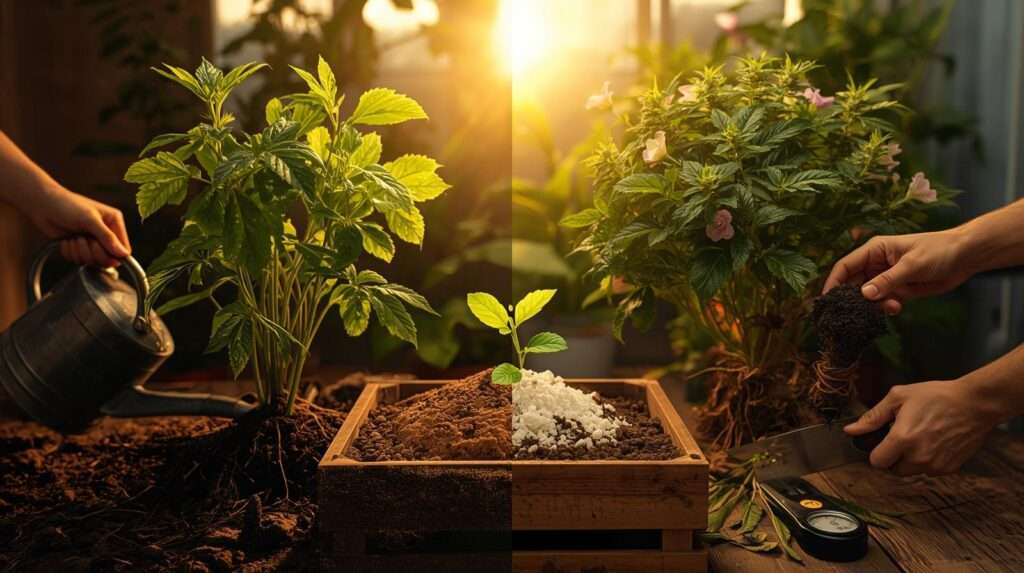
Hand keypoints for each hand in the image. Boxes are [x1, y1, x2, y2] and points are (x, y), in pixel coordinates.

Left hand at [27, 187, 130, 267]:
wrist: (43, 205)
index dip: (113, 254)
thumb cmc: (67, 205)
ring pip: (93, 261)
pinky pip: (79, 261)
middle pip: (108, 259)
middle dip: (92, 252)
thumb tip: (123, 254)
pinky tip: (67, 240)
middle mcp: (105, 233)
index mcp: (114, 223)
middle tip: (83, 239)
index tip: (100, 248)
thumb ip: (107, 237)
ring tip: (73, 237)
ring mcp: (92, 241)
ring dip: (80, 252)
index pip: (124, 249)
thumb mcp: (90, 219)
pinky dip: (71, 252)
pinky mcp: (79, 248)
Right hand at [823, 230, 972, 314]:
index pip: (845, 266)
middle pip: (853, 283)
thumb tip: (863, 295)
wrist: (965, 257)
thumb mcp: (911, 265)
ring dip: (872, 305)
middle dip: (852, 298)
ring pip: (867, 296)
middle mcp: (876, 264)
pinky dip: (884, 309)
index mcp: (874, 250)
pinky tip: (896, 309)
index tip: (827, 300)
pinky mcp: (898, 290)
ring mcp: (887, 278)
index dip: (834, 282)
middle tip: (853, 313)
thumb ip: (887, 280)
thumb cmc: (938, 251)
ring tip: (888, 308)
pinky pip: (882, 302)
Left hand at [844, 381, 1003, 475]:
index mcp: (902, 439)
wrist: (974, 404)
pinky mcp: (949, 469)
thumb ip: (873, 417)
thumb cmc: (936, 396)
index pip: (877, 462)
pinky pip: (929, 471)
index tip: (884, 441)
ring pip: (911, 471)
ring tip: (921, 437)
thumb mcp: (899, 398)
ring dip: (911, 460)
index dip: (877, 451)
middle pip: (893, 469)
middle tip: (903, 437)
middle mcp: (918, 457)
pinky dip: (928, 461)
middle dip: (894, 456)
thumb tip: (850, 431)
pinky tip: (935, 442)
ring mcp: (935, 465)